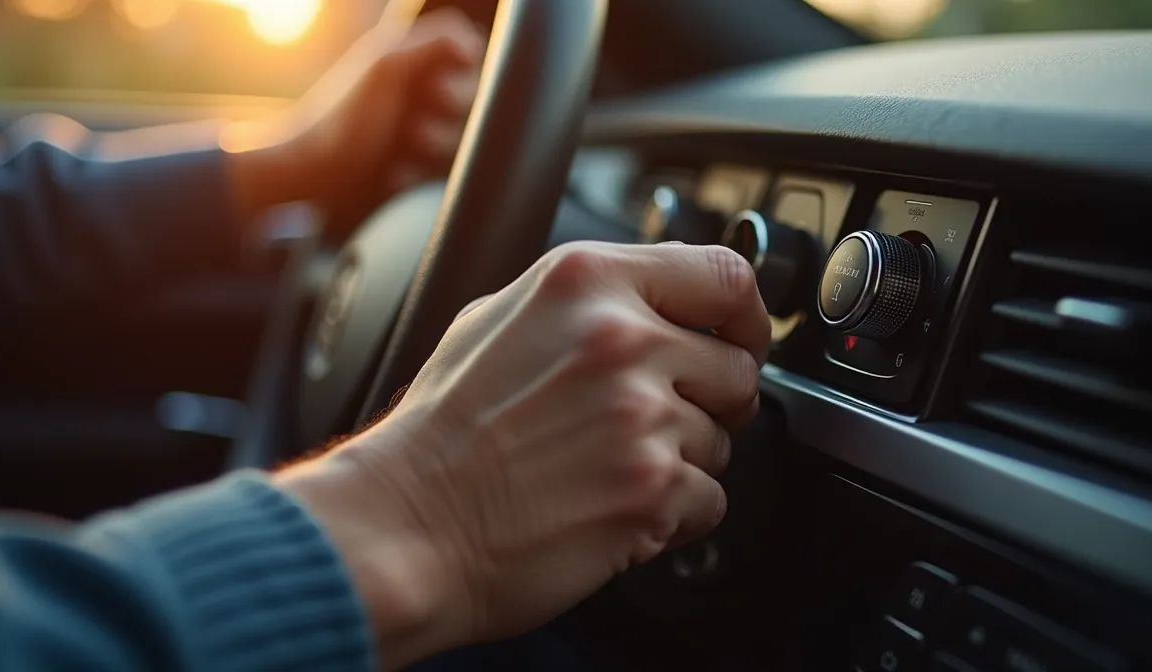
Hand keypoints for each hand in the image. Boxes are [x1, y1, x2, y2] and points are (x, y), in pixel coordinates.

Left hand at [223, 8, 485, 222]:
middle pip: (476, 101)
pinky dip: (420, 174)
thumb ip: (437, 42)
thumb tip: (475, 48)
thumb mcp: (387, 65)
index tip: (435, 87)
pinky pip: (448, 175)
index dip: (463, 75)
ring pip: (466, 140)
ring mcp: (425, 133)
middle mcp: (424, 92)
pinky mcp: (421, 171)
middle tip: (412, 122)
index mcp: (415, 59)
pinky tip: (395, 173)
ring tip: (402, 148)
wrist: (314, 177)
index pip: (473, 57)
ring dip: (436, 147)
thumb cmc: (342, 118)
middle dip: (447, 114)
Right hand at [278, 242, 769, 669]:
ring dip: (681, 460)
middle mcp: (623, 340)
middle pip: (737, 366)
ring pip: (723, 441)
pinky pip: (709, 501)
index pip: (725, 275)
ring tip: (608, 468)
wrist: (407, 523)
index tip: (740, 338)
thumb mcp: (498, 316)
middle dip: (709, 399)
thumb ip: (588, 298)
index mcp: (588, 281)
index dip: (744, 314)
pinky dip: (673, 514)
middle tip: (655, 420)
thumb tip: (657, 298)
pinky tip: (614, 507)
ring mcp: (641, 418)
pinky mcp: (650, 492)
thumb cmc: (442, 430)